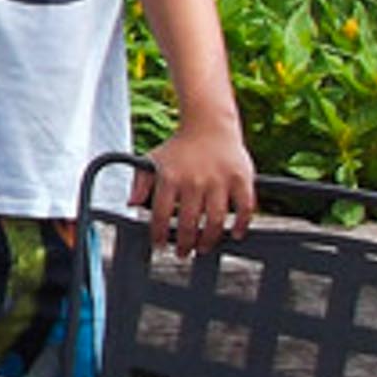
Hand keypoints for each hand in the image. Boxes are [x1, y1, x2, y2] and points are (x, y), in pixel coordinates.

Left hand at [133, 124, 256, 255]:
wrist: (208, 124)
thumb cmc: (178, 147)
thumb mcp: (152, 160)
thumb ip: (140, 182)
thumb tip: (131, 204)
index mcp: (170, 178)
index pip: (160, 215)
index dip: (158, 234)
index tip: (159, 245)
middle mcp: (194, 180)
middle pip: (188, 222)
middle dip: (184, 244)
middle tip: (183, 253)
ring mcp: (219, 180)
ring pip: (215, 220)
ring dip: (209, 239)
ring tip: (203, 248)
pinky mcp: (241, 178)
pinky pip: (245, 207)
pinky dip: (241, 224)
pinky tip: (235, 234)